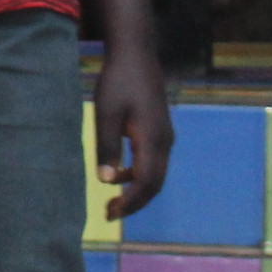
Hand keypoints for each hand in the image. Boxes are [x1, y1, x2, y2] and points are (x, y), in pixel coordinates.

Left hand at [94, 48, 172, 222]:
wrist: (136, 56)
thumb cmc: (117, 82)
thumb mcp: (105, 114)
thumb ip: (107, 147)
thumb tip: (107, 180)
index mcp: (152, 139)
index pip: (145, 182)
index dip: (129, 201)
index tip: (110, 214)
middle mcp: (165, 141)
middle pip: (155, 183)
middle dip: (134, 202)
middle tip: (109, 215)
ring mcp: (165, 136)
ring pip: (156, 174)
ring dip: (136, 190)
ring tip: (112, 201)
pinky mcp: (160, 131)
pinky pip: (154, 163)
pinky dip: (139, 176)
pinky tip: (118, 176)